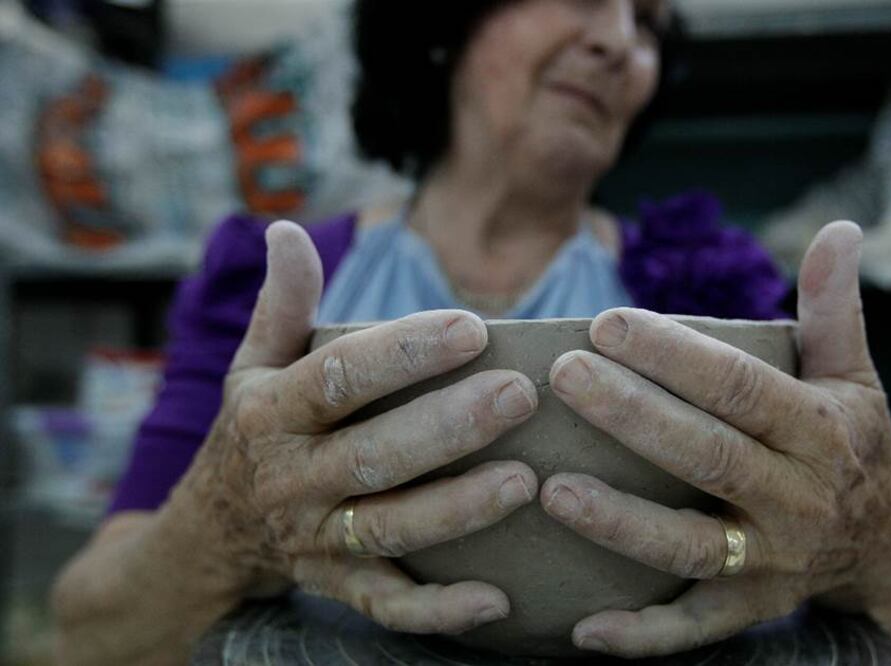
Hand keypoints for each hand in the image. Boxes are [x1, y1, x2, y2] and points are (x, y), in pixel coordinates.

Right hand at [167, 221, 539, 634]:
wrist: (213, 530)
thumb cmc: (256, 429)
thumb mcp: (252, 364)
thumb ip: (280, 303)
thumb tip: (285, 229)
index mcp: (273, 411)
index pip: (339, 377)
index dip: (404, 353)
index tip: (471, 328)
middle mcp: (291, 478)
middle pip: (373, 455)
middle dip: (448, 427)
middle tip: (520, 395)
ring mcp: (314, 539)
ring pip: (388, 529)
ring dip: (456, 509)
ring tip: (525, 480)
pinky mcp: (336, 586)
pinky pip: (387, 605)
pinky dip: (438, 610)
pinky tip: (496, 599)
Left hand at [542, 222, 890, 657]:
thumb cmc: (858, 446)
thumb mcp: (855, 376)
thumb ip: (835, 308)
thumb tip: (840, 230)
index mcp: (819, 430)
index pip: (740, 385)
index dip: (675, 354)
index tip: (608, 323)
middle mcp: (799, 497)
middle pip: (708, 455)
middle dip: (634, 416)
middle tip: (565, 378)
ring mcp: (776, 561)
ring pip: (694, 545)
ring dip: (623, 523)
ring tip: (554, 489)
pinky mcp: (755, 608)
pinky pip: (697, 627)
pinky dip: (645, 636)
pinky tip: (585, 629)